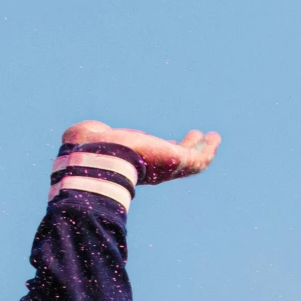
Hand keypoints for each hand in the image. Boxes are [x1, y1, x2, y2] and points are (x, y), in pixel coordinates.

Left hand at [61, 120, 220, 183]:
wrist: (99, 155)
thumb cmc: (91, 148)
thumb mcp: (94, 137)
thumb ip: (93, 134)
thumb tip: (87, 131)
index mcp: (137, 164)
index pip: (155, 159)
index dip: (164, 149)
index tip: (169, 141)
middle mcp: (155, 169)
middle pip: (176, 162)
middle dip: (186, 149)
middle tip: (195, 138)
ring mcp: (168, 167)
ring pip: (192, 160)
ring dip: (203, 149)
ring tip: (211, 136)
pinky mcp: (179, 161)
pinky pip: (201, 157)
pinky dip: (210, 148)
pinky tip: (214, 136)